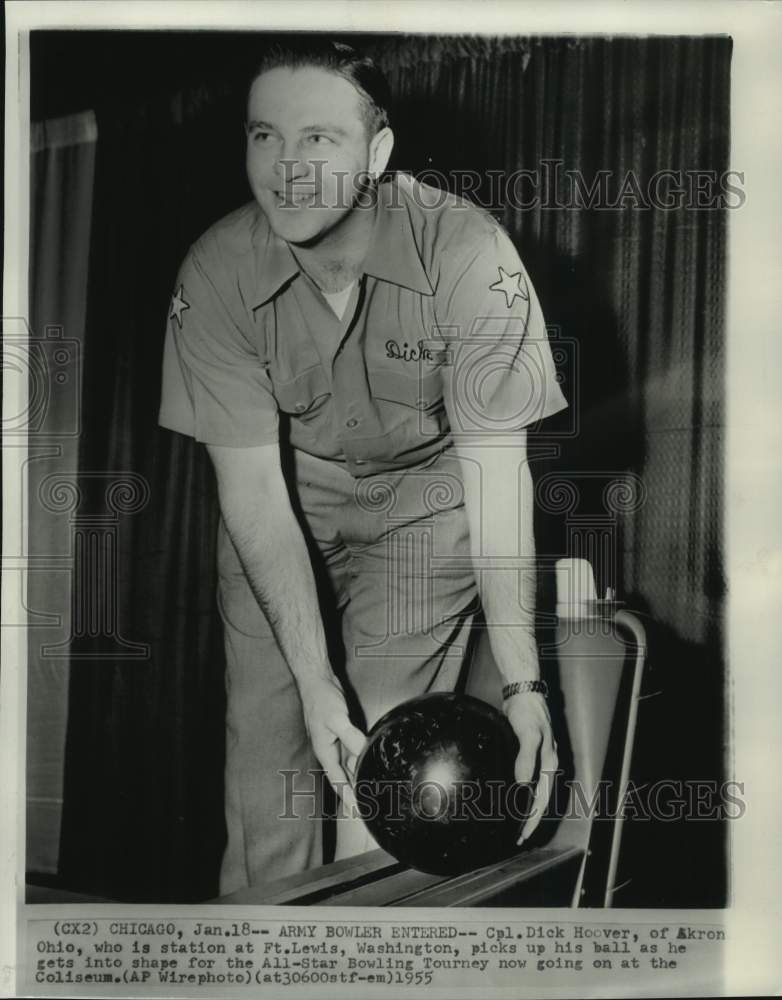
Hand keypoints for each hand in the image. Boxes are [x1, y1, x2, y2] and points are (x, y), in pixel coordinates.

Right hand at [299, 677, 365, 812]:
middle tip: (368, 808)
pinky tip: (369, 764)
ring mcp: (336, 742)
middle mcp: (330, 751)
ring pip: (350, 766)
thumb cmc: (321, 700)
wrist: (316, 681)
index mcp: (325, 752)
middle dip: (354, 793)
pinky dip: (360, 760)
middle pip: (344, 778)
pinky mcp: (343, 733)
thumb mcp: (336, 719)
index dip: (348, 797)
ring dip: (359, 777)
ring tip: (372, 792)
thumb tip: (363, 751)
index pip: (338, 781)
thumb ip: (350, 736)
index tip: (357, 812)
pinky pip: (353, 751)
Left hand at [503, 691, 557, 843]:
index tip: (524, 834)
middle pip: (540, 799)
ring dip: (526, 807)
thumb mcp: (528, 734)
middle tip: (518, 837)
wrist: (523, 692)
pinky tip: (510, 794)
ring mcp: (538, 759)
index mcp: (549, 764)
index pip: (542, 799)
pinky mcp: (528, 753)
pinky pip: (526, 778)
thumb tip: (523, 784)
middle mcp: (546, 764)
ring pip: (534, 791)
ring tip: (515, 823)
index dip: (533, 818)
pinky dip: (520, 791)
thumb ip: (526, 758)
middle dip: (530, 820)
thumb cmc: (528, 711)